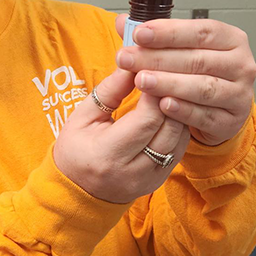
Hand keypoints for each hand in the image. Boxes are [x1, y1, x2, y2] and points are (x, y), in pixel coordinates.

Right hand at [53, 68, 191, 203]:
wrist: (77, 191)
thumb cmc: (76, 149)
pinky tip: (171, 112)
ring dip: (179, 112)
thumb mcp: (83, 116)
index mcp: (107, 155)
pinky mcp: (160, 181)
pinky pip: (180, 149)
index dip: (156, 92)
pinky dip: (179, 128)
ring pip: (179, 139)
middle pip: (168, 128)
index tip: (153, 72)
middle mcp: (132, 172)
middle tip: (167, 77)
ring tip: (169, 91)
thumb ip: (110, 90)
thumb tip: (133, 64)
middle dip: (171, 99)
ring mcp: (150, 180)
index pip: (147, 119)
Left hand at [115, 15, 255, 147]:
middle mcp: (241, 65)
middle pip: (199, 60)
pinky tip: (162, 104)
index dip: (169, 32)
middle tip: (129, 59)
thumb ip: (154, 37)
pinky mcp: (232, 120)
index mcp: (232, 39)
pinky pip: (205, 115)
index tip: (139, 33)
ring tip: (141, 81)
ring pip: (203, 87)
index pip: (202, 31)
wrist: (220, 109)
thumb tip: (123, 22)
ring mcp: (240, 94)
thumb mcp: (181, 50)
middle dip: (159, 59)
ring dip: (169, 83)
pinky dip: (182, 110)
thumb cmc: (200, 74)